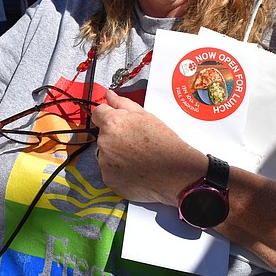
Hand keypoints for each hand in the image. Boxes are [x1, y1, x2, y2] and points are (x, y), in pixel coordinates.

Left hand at [91, 90, 205, 205]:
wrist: (177, 173)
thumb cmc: (164, 142)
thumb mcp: (146, 116)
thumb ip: (122, 103)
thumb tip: (108, 95)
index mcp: (112, 123)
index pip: (98, 113)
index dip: (109, 116)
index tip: (119, 122)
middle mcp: (104, 143)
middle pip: (103, 135)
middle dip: (115, 136)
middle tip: (135, 142)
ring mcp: (105, 163)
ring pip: (106, 154)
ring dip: (116, 154)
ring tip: (138, 158)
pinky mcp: (109, 180)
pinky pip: (109, 171)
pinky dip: (119, 171)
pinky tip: (136, 170)